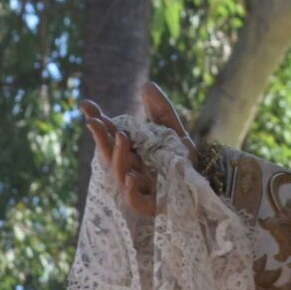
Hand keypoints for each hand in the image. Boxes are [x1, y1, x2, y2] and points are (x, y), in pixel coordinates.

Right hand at [78, 82, 195, 217]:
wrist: (205, 183)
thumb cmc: (181, 159)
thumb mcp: (173, 130)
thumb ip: (160, 110)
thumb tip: (145, 84)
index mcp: (132, 150)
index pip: (111, 134)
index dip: (98, 120)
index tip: (86, 104)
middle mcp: (131, 168)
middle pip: (110, 154)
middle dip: (100, 138)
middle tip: (93, 120)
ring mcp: (140, 187)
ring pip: (121, 174)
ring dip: (118, 156)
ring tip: (121, 136)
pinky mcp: (152, 205)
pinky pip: (137, 201)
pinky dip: (132, 191)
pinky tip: (132, 178)